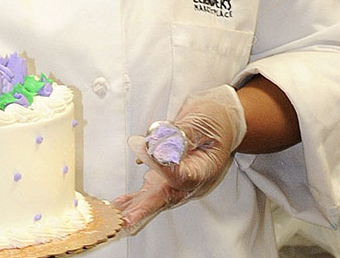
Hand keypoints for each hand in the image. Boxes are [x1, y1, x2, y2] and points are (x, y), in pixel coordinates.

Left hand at [113, 85, 246, 233]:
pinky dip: (134, 199)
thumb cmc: (214, 121)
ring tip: (118, 217)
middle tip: (128, 219)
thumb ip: (181, 134)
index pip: (180, 175)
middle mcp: (191, 182)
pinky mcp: (165, 178)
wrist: (221, 122)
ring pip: (155, 200)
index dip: (162, 165)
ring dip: (136, 208)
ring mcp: (177, 182)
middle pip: (166, 198)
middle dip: (145, 209)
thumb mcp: (202, 122)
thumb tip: (159, 143)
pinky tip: (119, 205)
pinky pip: (149, 193)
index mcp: (204, 169)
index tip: (145, 149)